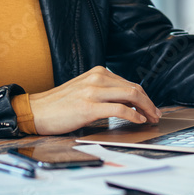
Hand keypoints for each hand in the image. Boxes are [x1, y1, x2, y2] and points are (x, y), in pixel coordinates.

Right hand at [28, 66, 161, 134]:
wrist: (37, 110)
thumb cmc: (61, 104)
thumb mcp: (85, 91)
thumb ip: (104, 92)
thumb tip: (128, 103)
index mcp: (98, 73)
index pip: (129, 83)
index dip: (145, 97)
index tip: (151, 108)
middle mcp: (97, 78)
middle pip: (134, 88)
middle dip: (149, 103)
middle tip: (156, 115)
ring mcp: (93, 91)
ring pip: (130, 95)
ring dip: (145, 108)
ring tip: (151, 119)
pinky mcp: (88, 107)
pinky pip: (119, 109)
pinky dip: (133, 115)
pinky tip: (138, 121)